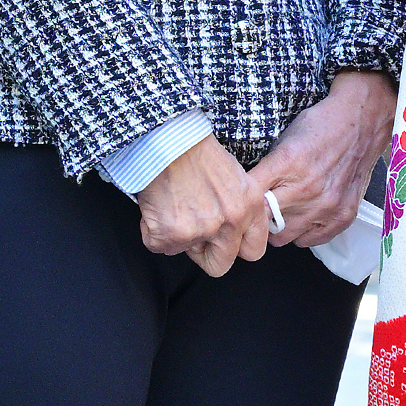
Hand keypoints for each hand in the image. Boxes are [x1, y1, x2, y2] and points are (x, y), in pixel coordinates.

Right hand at [136, 135, 269, 276]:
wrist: (169, 140)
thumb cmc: (198, 151)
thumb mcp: (237, 178)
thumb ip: (240, 208)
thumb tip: (230, 230)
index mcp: (251, 207)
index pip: (253, 251)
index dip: (235, 248)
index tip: (222, 241)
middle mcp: (231, 222)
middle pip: (221, 265)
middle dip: (204, 254)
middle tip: (192, 234)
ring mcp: (202, 230)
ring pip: (184, 252)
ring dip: (176, 237)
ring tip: (173, 208)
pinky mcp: (172, 234)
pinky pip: (158, 246)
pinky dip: (152, 231)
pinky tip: (157, 208)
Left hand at [249, 72, 395, 251]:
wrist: (362, 122)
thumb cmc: (321, 126)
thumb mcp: (283, 140)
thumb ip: (266, 169)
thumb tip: (245, 193)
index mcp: (286, 164)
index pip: (248, 198)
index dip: (239, 204)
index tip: (238, 205)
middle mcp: (305, 189)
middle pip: (263, 223)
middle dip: (258, 218)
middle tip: (262, 210)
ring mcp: (326, 205)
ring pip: (284, 237)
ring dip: (280, 227)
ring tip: (284, 211)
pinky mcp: (343, 216)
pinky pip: (309, 241)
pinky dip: (303, 232)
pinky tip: (304, 216)